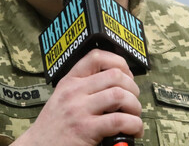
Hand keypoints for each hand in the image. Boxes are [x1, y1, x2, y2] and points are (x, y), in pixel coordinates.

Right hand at [14, 49, 142, 145]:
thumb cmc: (53, 127)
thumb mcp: (62, 98)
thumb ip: (83, 89)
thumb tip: (115, 85)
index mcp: (69, 81)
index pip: (96, 57)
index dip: (118, 62)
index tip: (126, 75)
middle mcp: (74, 91)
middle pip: (115, 75)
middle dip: (133, 88)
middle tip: (133, 101)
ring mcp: (79, 110)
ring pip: (120, 95)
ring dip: (135, 106)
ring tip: (134, 117)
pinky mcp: (86, 129)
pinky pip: (119, 120)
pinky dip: (134, 125)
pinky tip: (133, 131)